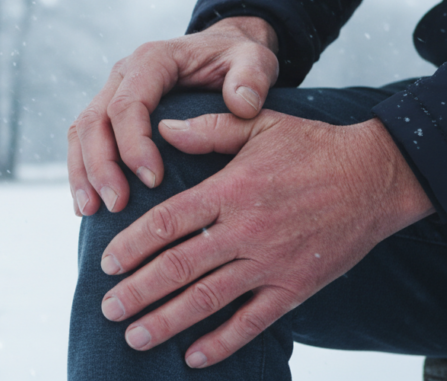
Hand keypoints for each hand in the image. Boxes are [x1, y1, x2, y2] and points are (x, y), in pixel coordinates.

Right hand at [68, 16, 278, 215]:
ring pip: (81, 132)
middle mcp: (123, 75)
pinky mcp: (108, 113)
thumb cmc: (236, 59)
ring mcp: (111, 92)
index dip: (133, 144)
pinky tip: (88, 206)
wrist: (221, 51)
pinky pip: (83, 141)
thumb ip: (252, 77)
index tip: (153, 180)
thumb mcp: (254, 59)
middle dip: (101, 166)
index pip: (127, 103)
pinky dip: (81, 172)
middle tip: (117, 204)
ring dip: (82, 173)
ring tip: (91, 211)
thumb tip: (242, 105)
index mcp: (152, 60)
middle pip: (94, 120)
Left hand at [98, 111, 433, 368]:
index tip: (105, 263)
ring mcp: (271, 262)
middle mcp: (246, 230)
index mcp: (231, 190)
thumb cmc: (311, 147)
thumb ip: (208, 129)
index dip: (132, 245)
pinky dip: (222, 342)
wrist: (376, 177)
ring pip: (209, 298)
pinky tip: (193, 357)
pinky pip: (254, 321)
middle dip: (138, 291)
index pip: (168, 222)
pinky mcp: (296, 287)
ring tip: (134, 336)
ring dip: (167, 320)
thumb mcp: (258, 125)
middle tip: (107, 308)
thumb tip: (161, 128)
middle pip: (179, 266)